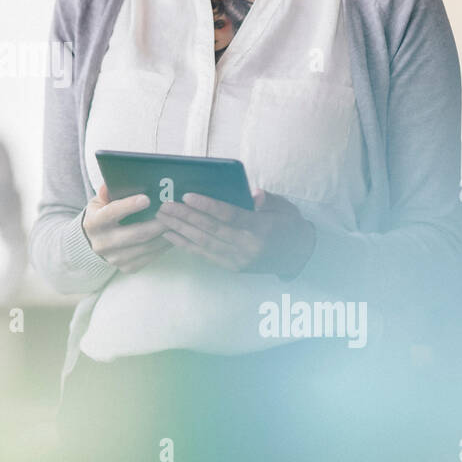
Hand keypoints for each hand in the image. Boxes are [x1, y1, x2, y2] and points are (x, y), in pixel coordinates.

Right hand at [81, 183, 173, 272]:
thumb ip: (107, 192)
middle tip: (173, 212)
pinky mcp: (127, 267)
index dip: (129, 206)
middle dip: (157, 223)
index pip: (111, 213)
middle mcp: (102, 244)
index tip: (147, 199)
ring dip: (165, 235)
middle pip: (136, 234)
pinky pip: (151, 257)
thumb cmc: (103, 214)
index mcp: (93, 223)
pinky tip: (172, 235)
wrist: (95, 241)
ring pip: (147, 247)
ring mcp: (115, 258)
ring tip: (178, 222)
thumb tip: (112, 184)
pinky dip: (164, 246)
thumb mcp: (101, 201)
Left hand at [154, 188, 316, 278]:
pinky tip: (171, 236)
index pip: (229, 216)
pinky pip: (206, 255)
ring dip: (180, 230)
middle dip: (185, 217)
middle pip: (211, 230)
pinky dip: (187, 245)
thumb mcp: (284, 208)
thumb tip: (252, 194)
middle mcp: (247, 246)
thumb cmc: (289, 226)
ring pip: (204, 243)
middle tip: (165, 206)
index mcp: (260, 228)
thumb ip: (267, 200)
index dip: (207, 206)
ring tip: (161, 218)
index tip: (188, 196)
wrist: (300, 256)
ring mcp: (239, 259)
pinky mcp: (233, 267)